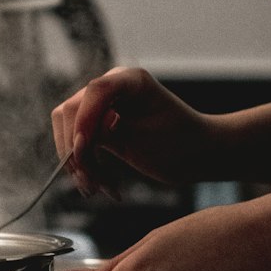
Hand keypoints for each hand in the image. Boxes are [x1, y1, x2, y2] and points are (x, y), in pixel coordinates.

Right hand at [51, 67, 216, 196]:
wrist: (199, 154)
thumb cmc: (183, 145)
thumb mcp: (146, 141)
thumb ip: (109, 134)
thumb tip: (76, 139)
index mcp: (132, 80)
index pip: (95, 91)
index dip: (83, 120)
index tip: (83, 152)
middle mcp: (114, 86)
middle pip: (73, 111)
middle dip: (76, 150)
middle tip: (91, 184)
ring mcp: (104, 104)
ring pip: (71, 130)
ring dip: (78, 163)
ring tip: (96, 190)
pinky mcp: (101, 123)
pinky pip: (79, 142)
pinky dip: (85, 166)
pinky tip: (101, 186)